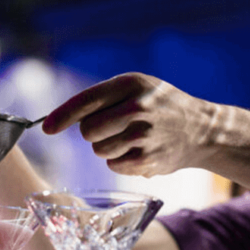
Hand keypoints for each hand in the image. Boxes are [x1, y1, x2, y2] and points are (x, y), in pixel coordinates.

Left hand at [41, 73, 217, 176]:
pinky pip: (114, 165)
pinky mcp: (147, 160)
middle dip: (93, 132)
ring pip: (99, 150)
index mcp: (131, 84)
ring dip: (107, 147)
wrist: (202, 129)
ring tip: (131, 138)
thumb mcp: (137, 87)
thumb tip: (57, 121)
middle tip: (113, 127)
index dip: (62, 116)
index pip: (86, 101)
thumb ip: (102, 98)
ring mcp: (143, 135)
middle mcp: (137, 108)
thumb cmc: (159, 106)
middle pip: (88, 130)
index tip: (46, 128)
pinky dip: (120, 161)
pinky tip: (139, 150)